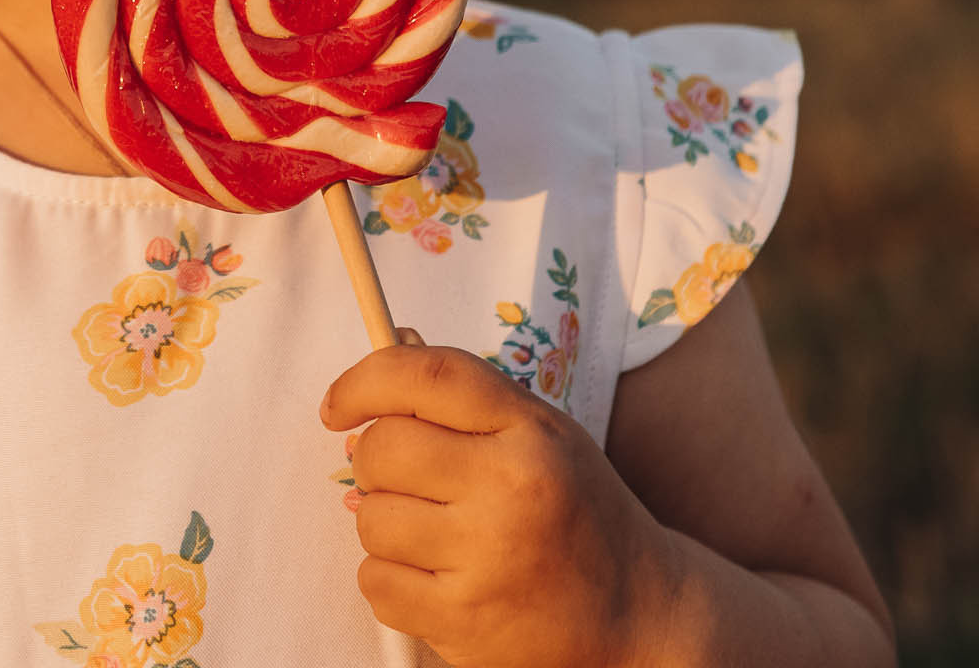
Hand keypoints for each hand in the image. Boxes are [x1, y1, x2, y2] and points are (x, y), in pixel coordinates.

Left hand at [321, 336, 674, 667]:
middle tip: (404, 481)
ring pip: (371, 519)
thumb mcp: (542, 437)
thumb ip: (468, 399)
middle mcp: (511, 489)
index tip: (338, 404)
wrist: (640, 616)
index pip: (427, 376)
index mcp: (532, 432)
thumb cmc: (578, 516)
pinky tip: (439, 579)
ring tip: (437, 537)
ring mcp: (487, 558)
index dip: (365, 379)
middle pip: (383, 447)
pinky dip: (392, 581)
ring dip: (386, 526)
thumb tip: (384, 357)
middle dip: (375, 463)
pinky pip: (374, 582)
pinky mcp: (464, 620)